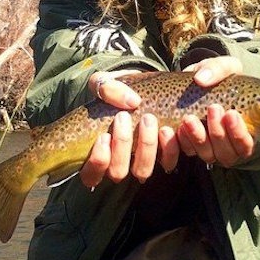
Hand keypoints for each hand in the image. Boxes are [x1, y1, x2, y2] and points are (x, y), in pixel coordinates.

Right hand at [80, 71, 179, 188]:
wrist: (140, 89)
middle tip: (124, 116)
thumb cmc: (115, 91)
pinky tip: (169, 128)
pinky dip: (170, 149)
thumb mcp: (104, 83)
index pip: (90, 175)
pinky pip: (168, 163)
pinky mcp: (162, 155)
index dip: (97, 162)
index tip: (104, 136)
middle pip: (117, 172)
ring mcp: (140, 161)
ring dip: (146, 147)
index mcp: (98, 151)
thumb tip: (132, 102)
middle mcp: (118, 162)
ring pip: (142, 171)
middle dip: (122, 145)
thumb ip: (107, 89)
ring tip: (149, 119)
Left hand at [177, 57, 254, 166]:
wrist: (195, 81)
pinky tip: (172, 128)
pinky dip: (179, 141)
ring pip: (206, 154)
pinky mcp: (187, 144)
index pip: (245, 144)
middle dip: (218, 133)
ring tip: (189, 118)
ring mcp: (206, 146)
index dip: (239, 134)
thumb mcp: (223, 66)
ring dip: (198, 138)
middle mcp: (226, 144)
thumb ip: (218, 69)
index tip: (231, 113)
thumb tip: (201, 79)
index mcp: (242, 129)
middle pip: (226, 153)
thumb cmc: (217, 76)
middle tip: (212, 108)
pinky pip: (183, 151)